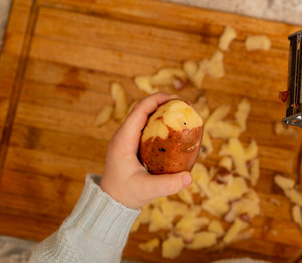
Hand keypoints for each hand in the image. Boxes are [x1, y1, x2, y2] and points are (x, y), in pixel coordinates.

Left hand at [100, 93, 191, 208]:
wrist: (111, 202)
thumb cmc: (125, 194)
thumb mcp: (147, 190)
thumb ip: (167, 185)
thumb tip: (189, 178)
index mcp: (123, 139)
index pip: (139, 110)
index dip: (157, 100)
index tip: (177, 99)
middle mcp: (124, 135)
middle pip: (143, 109)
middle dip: (164, 103)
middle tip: (185, 106)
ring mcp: (127, 139)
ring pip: (145, 116)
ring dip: (162, 111)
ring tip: (182, 114)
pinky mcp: (132, 144)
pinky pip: (147, 127)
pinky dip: (160, 123)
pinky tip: (174, 130)